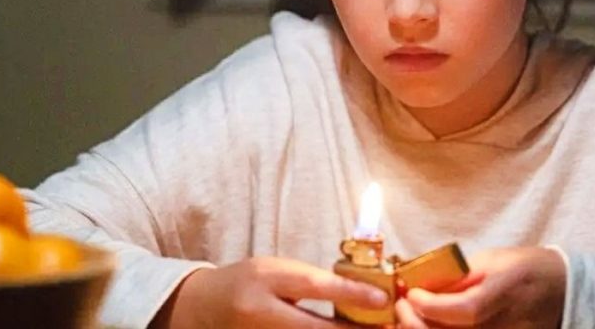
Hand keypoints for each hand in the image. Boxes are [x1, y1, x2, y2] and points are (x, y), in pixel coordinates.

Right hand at [153, 256, 389, 328]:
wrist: (205, 308)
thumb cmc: (248, 282)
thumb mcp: (279, 271)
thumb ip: (316, 281)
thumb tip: (364, 291)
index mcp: (266, 288)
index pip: (315, 291)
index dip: (352, 295)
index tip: (384, 299)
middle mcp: (264, 320)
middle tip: (389, 325)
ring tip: (375, 328)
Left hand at [394, 246, 565, 328]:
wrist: (560, 291)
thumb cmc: (523, 268)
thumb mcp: (491, 259)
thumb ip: (457, 274)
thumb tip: (419, 283)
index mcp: (506, 291)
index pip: (466, 310)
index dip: (433, 305)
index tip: (410, 294)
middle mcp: (505, 323)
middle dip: (417, 323)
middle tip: (401, 307)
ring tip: (408, 319)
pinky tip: (426, 327)